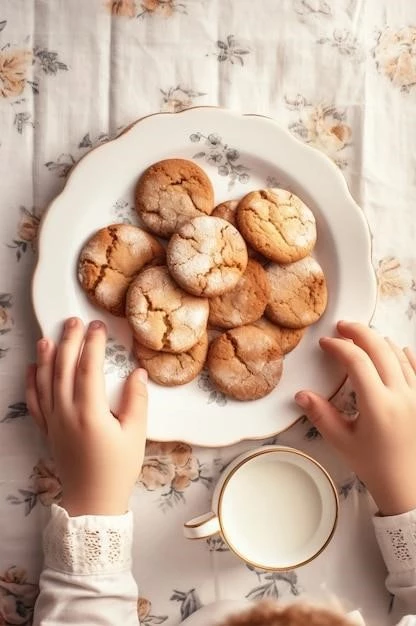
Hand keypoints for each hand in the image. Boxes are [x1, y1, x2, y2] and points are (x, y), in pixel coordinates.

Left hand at [26, 317, 147, 515]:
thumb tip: (137, 374)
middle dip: (68, 341)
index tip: (98, 327)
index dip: (92, 344)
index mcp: (90, 413)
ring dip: (46, 357)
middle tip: (74, 321)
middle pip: (63, 369)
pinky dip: (32, 383)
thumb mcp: (136, 435)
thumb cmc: (117, 469)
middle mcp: (67, 413)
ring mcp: (54, 422)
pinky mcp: (48, 430)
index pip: (88, 368)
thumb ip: (137, 402)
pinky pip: (34, 402)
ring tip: (48, 337)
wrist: (93, 501)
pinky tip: (33, 369)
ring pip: (45, 382)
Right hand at [295, 321, 415, 515]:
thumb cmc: (375, 465)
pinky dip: (405, 354)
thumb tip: (302, 395)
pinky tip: (397, 349)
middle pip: (380, 348)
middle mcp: (401, 395)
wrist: (408, 485)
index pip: (356, 360)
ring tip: (363, 338)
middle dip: (359, 332)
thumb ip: (321, 415)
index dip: (338, 346)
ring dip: (379, 341)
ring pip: (399, 354)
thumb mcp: (342, 441)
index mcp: (378, 404)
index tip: (326, 344)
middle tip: (343, 327)